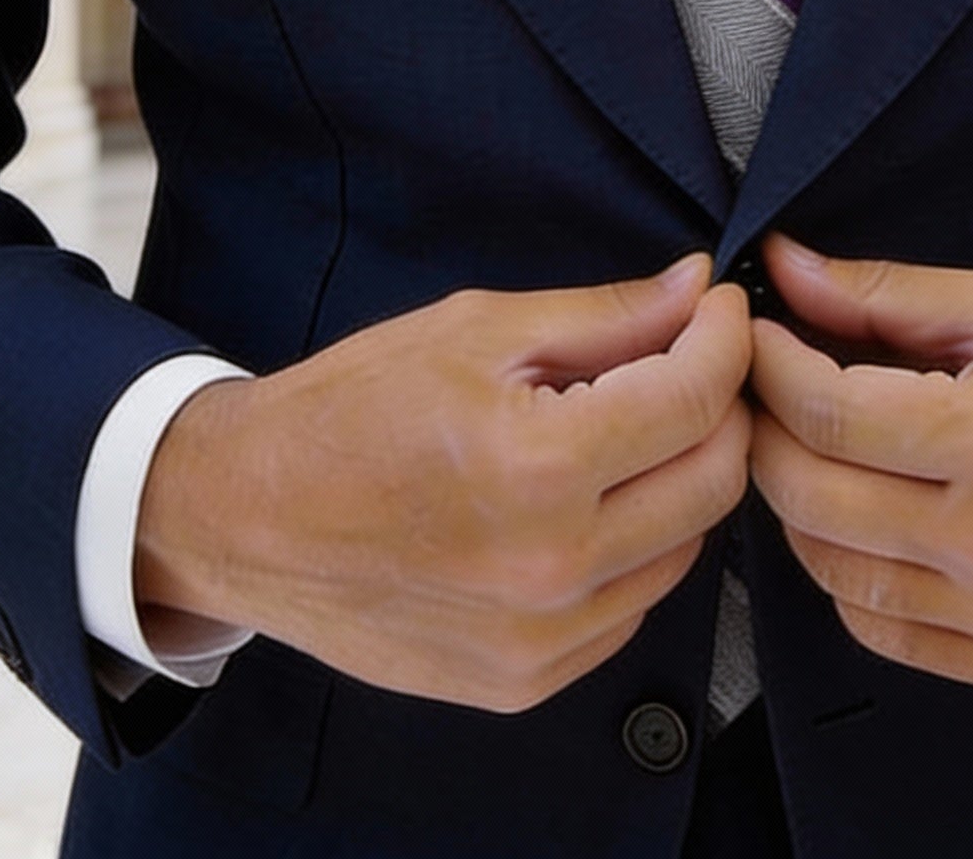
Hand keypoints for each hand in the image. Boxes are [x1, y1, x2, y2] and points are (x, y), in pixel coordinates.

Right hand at [135, 255, 751, 712]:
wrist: (246, 518)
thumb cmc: (350, 411)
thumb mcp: (476, 330)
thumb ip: (604, 315)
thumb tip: (696, 289)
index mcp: (538, 465)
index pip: (696, 398)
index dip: (726, 338)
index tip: (720, 309)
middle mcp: (551, 566)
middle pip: (715, 480)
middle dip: (720, 405)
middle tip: (688, 361)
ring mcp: (541, 638)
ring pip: (687, 548)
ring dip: (678, 479)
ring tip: (625, 431)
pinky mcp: (525, 681)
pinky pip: (632, 606)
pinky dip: (633, 548)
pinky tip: (584, 503)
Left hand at [747, 237, 972, 694]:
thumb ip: (892, 295)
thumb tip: (787, 268)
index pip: (825, 411)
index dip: (769, 364)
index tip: (756, 332)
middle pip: (810, 495)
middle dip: (767, 429)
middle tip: (767, 385)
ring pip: (831, 572)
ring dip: (799, 504)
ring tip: (813, 447)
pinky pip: (885, 632)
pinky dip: (850, 576)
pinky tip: (865, 519)